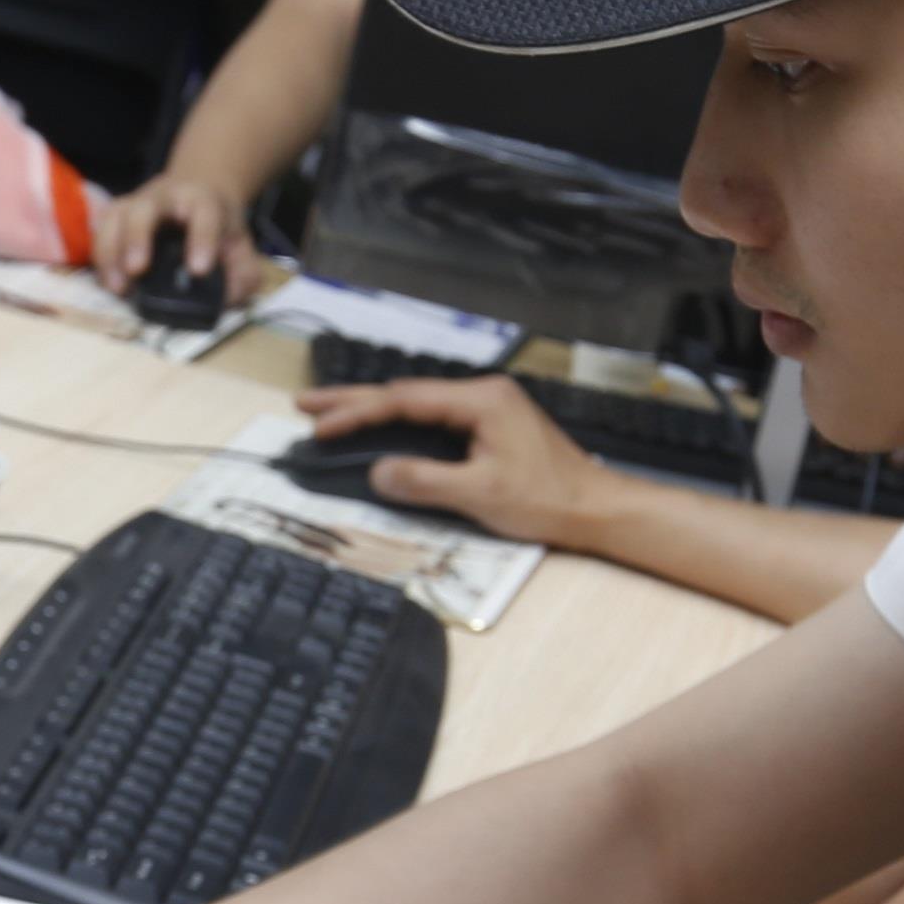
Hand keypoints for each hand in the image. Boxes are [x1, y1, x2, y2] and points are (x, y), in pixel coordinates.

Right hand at [90, 173, 268, 297]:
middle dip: (138, 238)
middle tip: (138, 269)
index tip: (199, 270)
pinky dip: (101, 258)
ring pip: (115, 219)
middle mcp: (163, 197)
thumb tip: (229, 298)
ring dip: (111, 253)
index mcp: (201, 201)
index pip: (204, 214)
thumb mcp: (239, 244)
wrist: (194, 194)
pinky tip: (109, 284)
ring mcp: (135, 203)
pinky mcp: (116, 215)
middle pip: (145, 210)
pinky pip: (100, 231)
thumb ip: (243, 272)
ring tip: (119, 288)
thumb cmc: (215, 225)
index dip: (201, 240)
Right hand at [292, 375, 631, 550]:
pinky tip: (380, 432)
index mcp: (482, 400)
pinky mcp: (490, 428)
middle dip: (354, 402)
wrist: (596, 509)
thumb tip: (379, 473)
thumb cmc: (549, 499)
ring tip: (331, 416)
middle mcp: (484, 395)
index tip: (321, 424)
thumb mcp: (480, 495)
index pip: (405, 400)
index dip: (358, 413)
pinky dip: (402, 427)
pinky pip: (435, 421)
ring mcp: (488, 409)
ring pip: (418, 407)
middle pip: (406, 395)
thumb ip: (425, 481)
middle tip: (307, 405)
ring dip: (375, 412)